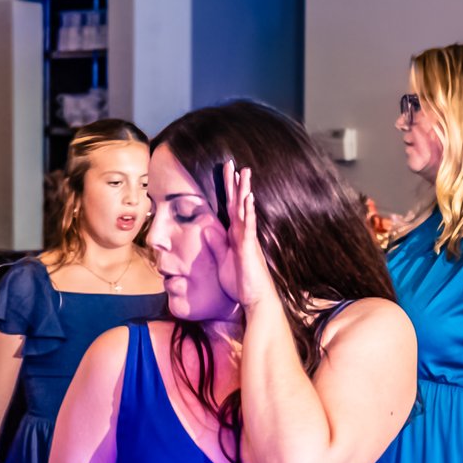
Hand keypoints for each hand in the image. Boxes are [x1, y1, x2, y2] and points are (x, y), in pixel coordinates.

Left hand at [221, 157, 281, 313]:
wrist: (257, 300)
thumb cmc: (242, 284)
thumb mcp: (223, 262)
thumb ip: (216, 245)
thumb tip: (206, 229)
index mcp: (235, 236)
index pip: (231, 208)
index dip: (228, 191)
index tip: (227, 174)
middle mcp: (243, 233)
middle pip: (238, 203)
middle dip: (235, 183)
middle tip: (232, 163)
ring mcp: (248, 239)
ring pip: (245, 210)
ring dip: (244, 191)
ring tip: (244, 172)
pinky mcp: (250, 248)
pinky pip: (249, 227)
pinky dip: (249, 212)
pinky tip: (248, 198)